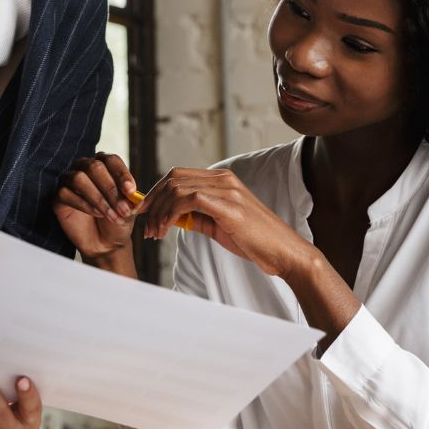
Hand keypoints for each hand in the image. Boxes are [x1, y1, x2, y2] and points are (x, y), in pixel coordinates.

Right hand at [53, 152, 137, 258]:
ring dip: (98, 198)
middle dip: (111, 189)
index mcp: (104, 165)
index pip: (111, 160)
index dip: (121, 174)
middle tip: (123, 209)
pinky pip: (66, 193)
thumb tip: (135, 195)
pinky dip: (83, 204)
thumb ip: (133, 200)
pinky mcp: (58, 197)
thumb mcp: (131, 209)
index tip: (131, 191)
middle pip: (94, 167)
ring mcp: (69, 181)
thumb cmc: (118, 220)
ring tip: (111, 215)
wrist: (105, 242)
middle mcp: (84, 168)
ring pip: (79, 178)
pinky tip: (95, 214)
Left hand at [139, 168, 308, 277]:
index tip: (144, 212)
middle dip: (152, 200)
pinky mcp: (229, 205)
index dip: (156, 192)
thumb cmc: (254, 241)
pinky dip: (170, 214)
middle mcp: (224, 179)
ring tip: (154, 233)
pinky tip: (166, 229)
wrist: (284, 253)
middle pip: (173, 178)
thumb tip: (172, 217)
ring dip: (158, 211)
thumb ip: (197, 217)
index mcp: (223, 180)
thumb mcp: (219, 226)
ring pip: (177, 188)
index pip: (178, 176)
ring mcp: (227, 189)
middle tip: (144, 224)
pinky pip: (188, 200)